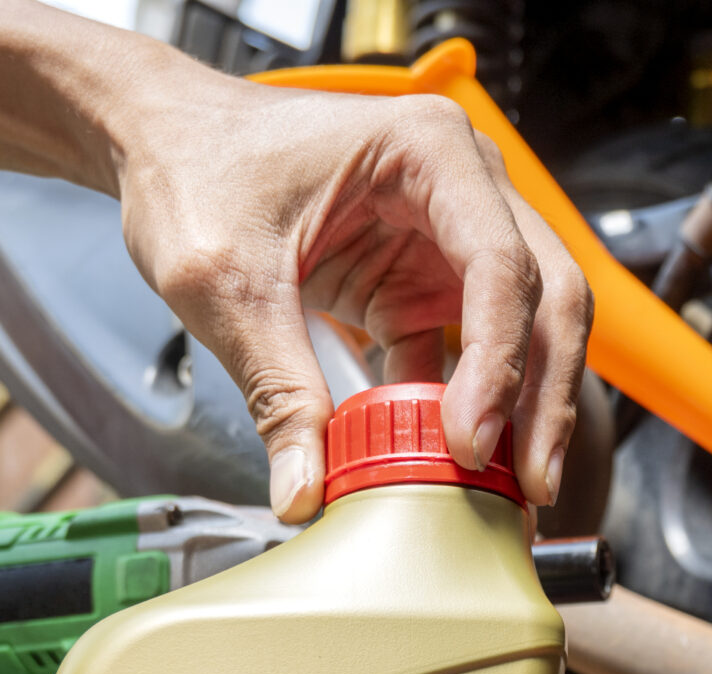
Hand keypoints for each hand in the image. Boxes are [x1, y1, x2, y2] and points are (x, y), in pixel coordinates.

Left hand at [104, 65, 591, 520]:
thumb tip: (305, 489)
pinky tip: (449, 465)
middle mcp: (460, 188)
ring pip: (526, 329)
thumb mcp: (226, 281)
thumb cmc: (196, 168)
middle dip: (544, 396)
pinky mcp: (423, 284)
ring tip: (507, 488)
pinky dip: (465, 410)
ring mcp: (448, 238)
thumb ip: (276, 386)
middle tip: (530, 483)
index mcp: (426, 152)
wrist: (164, 146)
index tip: (468, 441)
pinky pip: (468, 355)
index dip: (499, 362)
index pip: (500, 265)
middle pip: (547, 297)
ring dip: (520, 409)